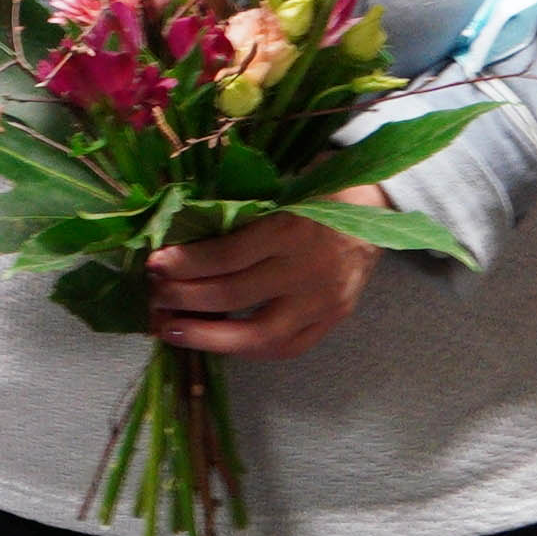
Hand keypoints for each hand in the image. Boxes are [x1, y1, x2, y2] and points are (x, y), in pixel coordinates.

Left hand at [145, 199, 384, 361]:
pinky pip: (285, 348)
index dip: (185, 264)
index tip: (154, 264)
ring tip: (171, 331)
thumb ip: (241, 210)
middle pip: (233, 296)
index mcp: (291, 228)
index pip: (227, 256)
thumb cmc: (322, 189)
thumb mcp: (282, 185)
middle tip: (153, 297)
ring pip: (258, 336)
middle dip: (184, 299)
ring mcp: (323, 301)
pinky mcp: (332, 320)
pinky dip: (246, 349)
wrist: (383, 208)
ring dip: (207, 338)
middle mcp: (307, 270)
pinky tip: (215, 343)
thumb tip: (182, 232)